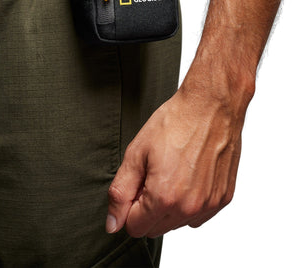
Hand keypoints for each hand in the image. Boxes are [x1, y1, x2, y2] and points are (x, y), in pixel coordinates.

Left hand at [106, 78, 250, 237]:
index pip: (135, 228)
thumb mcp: (135, 154)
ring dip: (168, 206)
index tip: (134, 185)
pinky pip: (197, 215)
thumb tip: (113, 224)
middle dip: (146, 208)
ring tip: (171, 171)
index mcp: (164, 198)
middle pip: (155, 229)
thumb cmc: (174, 123)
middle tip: (151, 174)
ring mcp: (209, 205)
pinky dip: (188, 201)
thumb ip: (121, 192)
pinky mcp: (223, 199)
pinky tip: (187, 175)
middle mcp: (189, 208)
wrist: (210, 106)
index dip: (129, 207)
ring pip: (176, 223)